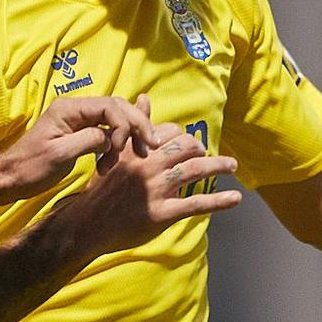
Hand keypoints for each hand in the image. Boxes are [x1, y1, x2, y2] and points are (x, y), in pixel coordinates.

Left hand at [0, 95, 161, 202]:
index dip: (127, 124)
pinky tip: (115, 160)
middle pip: (117, 108)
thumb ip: (88, 140)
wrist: (11, 178)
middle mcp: (75, 109)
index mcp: (69, 109)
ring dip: (128, 137)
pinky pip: (106, 131)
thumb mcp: (60, 154)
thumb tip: (110, 138)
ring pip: (114, 119)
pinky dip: (116, 144)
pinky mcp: (79, 133)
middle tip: (150, 147)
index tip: (129, 148)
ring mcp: (78, 120)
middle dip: (136, 126)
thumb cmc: (30, 168)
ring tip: (134, 157)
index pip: (109, 106)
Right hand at [54, 126, 241, 255]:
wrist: (85, 223)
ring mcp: (155, 190)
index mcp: (135, 150)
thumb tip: (144, 98)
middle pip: (186, 147)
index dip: (179, 136)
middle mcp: (147, 166)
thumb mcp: (113, 154)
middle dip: (200, 149)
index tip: (185, 143)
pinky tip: (235, 198)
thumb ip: (133, 127)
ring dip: (218, 166)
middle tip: (206, 154)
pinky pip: (196, 204)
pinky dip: (219, 200)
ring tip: (232, 166)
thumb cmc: (99, 188)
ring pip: (195, 171)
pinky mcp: (162, 213)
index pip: (167, 133)